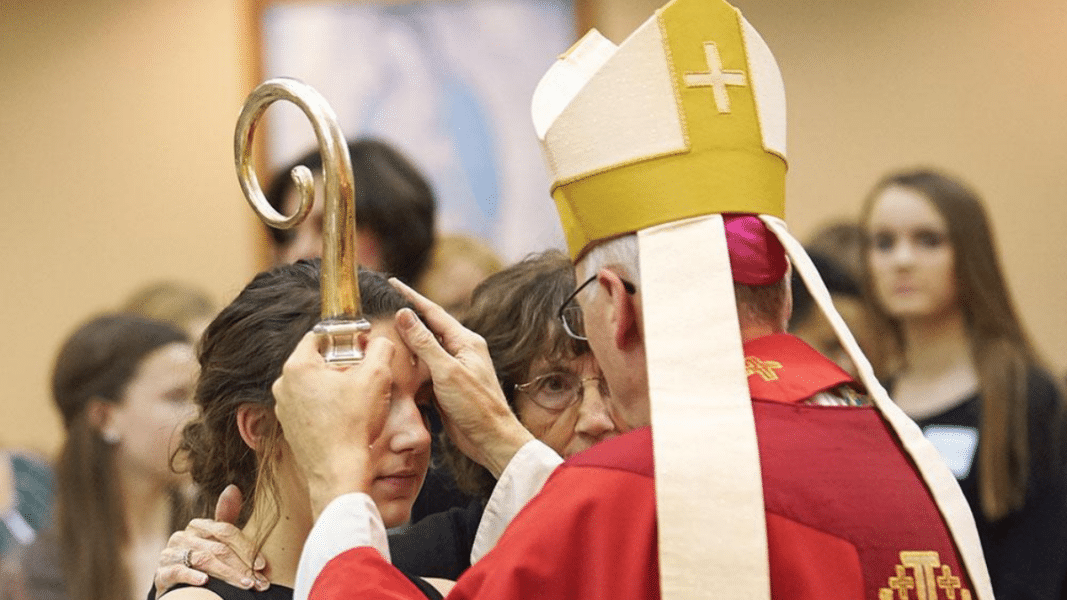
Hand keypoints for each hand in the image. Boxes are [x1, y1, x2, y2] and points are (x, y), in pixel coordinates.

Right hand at [153, 485, 267, 595]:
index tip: (263, 565)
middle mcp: (183, 536)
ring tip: (245, 585)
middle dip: (243, 567)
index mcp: (198, 526)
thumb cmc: (200, 557)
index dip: (247, 548)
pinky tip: (205, 582)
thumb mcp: (214, 539)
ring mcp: (170, 554)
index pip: (227, 531)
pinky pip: (177, 571)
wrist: (172, 581)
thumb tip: (232, 488)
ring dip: (228, 574)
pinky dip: (192, 576)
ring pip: (203, 560)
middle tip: (259, 582)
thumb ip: (226, 517)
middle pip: (219, 548)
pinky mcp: (161, 572)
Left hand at [271, 330, 394, 516]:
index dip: (344, 337)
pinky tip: (346, 416)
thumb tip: (381, 342)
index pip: (319, 336)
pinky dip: (327, 406)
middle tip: (363, 374)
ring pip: (313, 384)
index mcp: (297, 367)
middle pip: (316, 360)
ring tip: (357, 398)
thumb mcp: (377, 377)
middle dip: (341, 363)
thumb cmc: (354, 426)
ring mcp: (284, 409)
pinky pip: (310, 406)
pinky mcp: (290, 428)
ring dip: (334, 386)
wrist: (340, 472)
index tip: (361, 346)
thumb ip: (381, 349)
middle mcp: (284, 386)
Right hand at [390, 278, 532, 477]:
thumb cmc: (476, 406)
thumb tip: (405, 314)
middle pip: (428, 329)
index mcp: (465, 341)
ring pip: (424, 351)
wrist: (491, 440)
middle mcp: (460, 351)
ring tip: (381, 332)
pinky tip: (394, 365)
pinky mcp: (447, 387)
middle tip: (382, 304)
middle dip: (406, 317)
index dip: (411, 297)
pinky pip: (424, 370)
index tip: (392, 282)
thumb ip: (425, 343)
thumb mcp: (447, 371)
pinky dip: (409, 367)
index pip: (433, 312)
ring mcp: (454, 369)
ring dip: (405, 343)